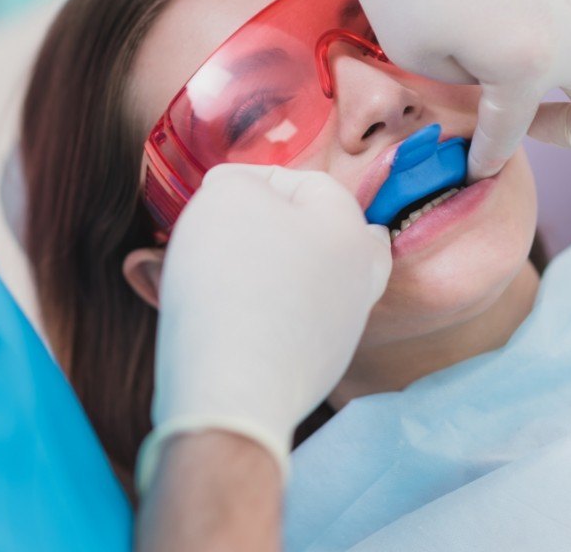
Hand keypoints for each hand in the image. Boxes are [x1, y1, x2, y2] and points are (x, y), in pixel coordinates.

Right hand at [137, 164, 390, 490]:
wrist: (233, 390)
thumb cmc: (233, 279)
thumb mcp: (228, 196)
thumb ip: (238, 181)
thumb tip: (240, 194)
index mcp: (350, 230)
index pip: (306, 182)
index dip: (253, 179)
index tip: (212, 194)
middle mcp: (358, 279)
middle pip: (329, 235)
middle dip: (283, 225)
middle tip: (245, 228)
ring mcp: (341, 330)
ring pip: (309, 281)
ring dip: (268, 269)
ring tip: (218, 271)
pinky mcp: (315, 370)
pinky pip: (288, 325)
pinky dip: (262, 312)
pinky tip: (225, 314)